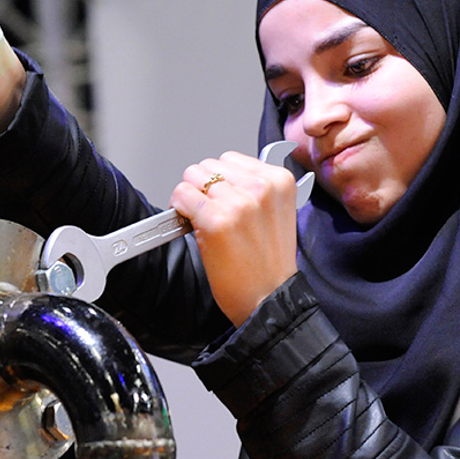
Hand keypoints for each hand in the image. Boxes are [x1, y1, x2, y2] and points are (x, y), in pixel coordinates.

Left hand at [169, 151, 299, 326]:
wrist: (269, 299)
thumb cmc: (268, 263)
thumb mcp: (276, 212)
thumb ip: (253, 187)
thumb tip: (220, 176)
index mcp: (280, 180)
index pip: (230, 159)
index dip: (220, 181)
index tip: (222, 199)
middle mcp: (261, 187)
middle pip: (208, 165)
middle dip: (204, 188)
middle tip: (211, 213)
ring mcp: (238, 202)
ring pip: (192, 176)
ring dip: (192, 197)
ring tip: (205, 221)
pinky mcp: (215, 220)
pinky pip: (181, 195)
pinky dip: (179, 209)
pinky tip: (192, 226)